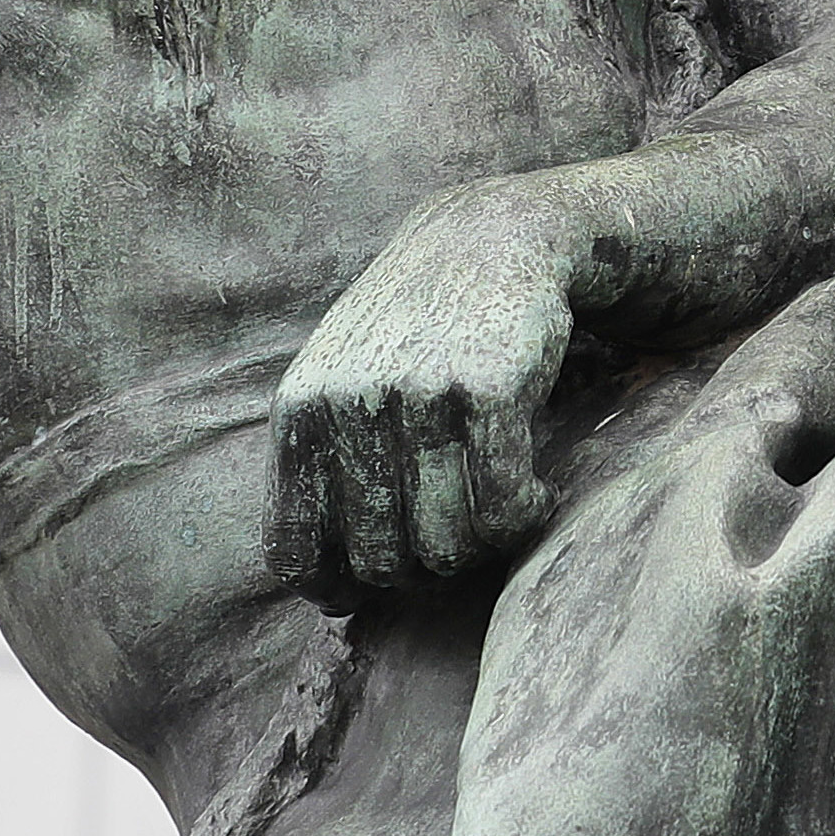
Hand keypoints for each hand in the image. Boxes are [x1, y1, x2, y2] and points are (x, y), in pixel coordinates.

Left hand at [265, 184, 581, 603]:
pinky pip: (503, 508)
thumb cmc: (413, 329)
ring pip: (446, 546)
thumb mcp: (341, 384)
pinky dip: (524, 518)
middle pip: (380, 561)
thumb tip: (323, 598)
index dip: (341, 591)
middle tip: (456, 539)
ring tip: (496, 518)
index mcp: (301, 412)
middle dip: (422, 572)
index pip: (299, 557)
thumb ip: (324, 473)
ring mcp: (419, 396)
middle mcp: (351, 405)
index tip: (384, 583)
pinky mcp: (488, 390)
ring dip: (479, 551)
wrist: (491, 237)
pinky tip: (536, 494)